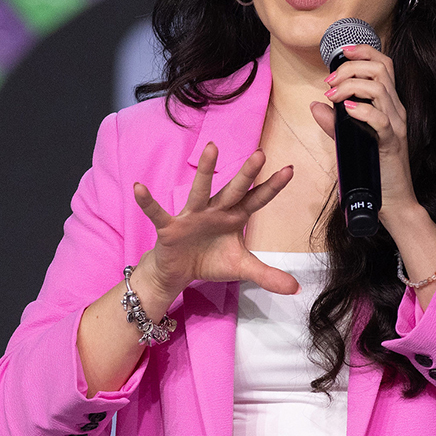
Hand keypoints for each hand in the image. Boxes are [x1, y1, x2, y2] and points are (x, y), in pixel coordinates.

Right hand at [132, 143, 299, 299]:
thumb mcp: (241, 268)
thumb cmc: (210, 261)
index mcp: (233, 217)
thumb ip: (267, 275)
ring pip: (200, 191)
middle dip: (246, 174)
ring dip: (207, 171)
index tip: (290, 169)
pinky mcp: (170, 227)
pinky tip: (139, 188)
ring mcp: (192, 216)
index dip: (272, 187)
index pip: (256, 200)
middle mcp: (214, 211)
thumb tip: (296, 288)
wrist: (178, 272)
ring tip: (212, 147)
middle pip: (233, 190)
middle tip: (260, 154)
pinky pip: (158, 213)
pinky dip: (148, 202)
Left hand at [309, 43, 419, 227]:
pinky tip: (346, 109)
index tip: (340, 53)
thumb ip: (334, 122)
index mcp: (389, 105)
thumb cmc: (371, 169)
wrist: (392, 201)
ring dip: (351, 85)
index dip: (363, 51)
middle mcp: (396, 110)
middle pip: (381, 68)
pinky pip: (380, 119)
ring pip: (380, 88)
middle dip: (351, 67)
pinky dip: (362, 110)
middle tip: (329, 81)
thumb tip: (315, 105)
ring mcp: (396, 125)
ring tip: (332, 95)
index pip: (383, 64)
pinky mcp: (392, 143)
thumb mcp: (349, 140)